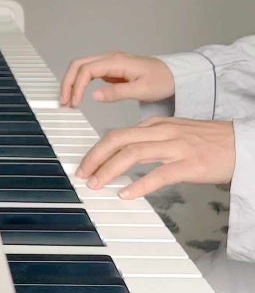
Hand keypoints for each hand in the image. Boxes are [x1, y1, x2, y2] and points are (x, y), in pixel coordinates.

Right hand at [60, 52, 174, 107]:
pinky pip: (88, 73)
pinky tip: (78, 95)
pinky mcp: (111, 70)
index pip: (86, 70)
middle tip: (64, 102)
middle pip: (78, 65)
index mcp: (116, 62)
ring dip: (71, 82)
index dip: (77, 86)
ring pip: (81, 68)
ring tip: (68, 100)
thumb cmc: (163, 80)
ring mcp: (109, 63)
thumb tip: (94, 96)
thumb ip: (117, 93)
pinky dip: (79, 83)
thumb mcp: (142, 89)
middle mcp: (110, 59)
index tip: (75, 103)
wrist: (175, 75)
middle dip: (67, 83)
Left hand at [76, 117, 234, 198]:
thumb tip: (125, 152)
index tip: (85, 164)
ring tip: (97, 184)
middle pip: (117, 140)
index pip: (116, 134)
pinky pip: (159, 175)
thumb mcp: (174, 133)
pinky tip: (127, 194)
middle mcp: (162, 132)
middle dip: (94, 158)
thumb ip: (150, 140)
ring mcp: (176, 147)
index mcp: (156, 125)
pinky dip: (139, 185)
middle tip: (82, 174)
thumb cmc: (209, 141)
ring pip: (132, 154)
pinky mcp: (190, 164)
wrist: (243, 144)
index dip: (96, 150)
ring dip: (109, 170)